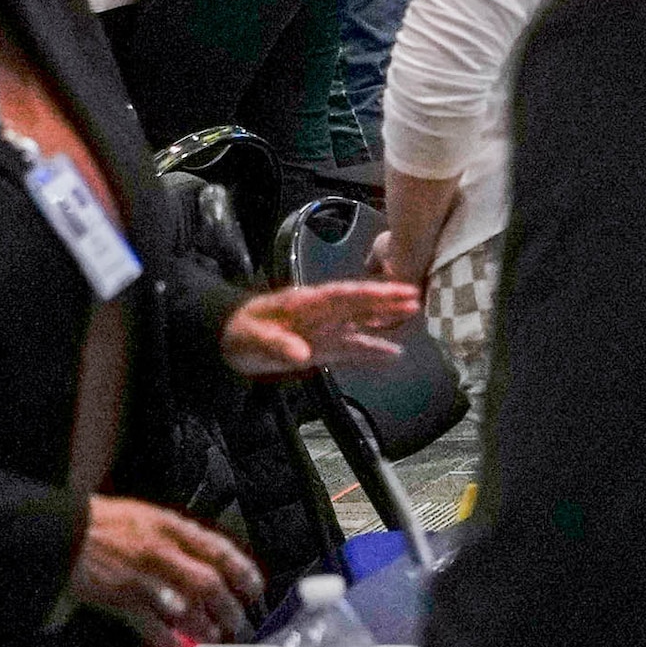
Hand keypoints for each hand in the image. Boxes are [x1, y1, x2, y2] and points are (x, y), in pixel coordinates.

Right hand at [65, 496, 262, 644]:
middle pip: (209, 583)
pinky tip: (172, 645)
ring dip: (203, 626)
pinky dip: (163, 637)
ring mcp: (141, 575)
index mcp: (170, 526)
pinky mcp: (119, 597)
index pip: (219, 549)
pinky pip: (149, 623)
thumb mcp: (144, 515)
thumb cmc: (99, 522)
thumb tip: (200, 557)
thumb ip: (174, 535)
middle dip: (228, 607)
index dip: (242, 570)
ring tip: (212, 637)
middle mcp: (162, 550)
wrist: (59, 530)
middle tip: (237, 621)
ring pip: (185, 607)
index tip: (254, 588)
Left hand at [222, 281, 421, 377]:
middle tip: (415, 297)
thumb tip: (302, 355)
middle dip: (386, 300)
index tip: (394, 291)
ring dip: (384, 319)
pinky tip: (393, 355)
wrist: (230, 342)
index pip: (342, 295)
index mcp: (305, 303)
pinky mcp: (323, 348)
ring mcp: (324, 330)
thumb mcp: (253, 337)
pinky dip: (373, 351)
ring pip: (360, 322)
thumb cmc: (241, 333)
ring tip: (413, 316)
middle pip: (357, 304)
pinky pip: (352, 348)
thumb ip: (277, 344)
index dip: (369, 293)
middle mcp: (321, 314)